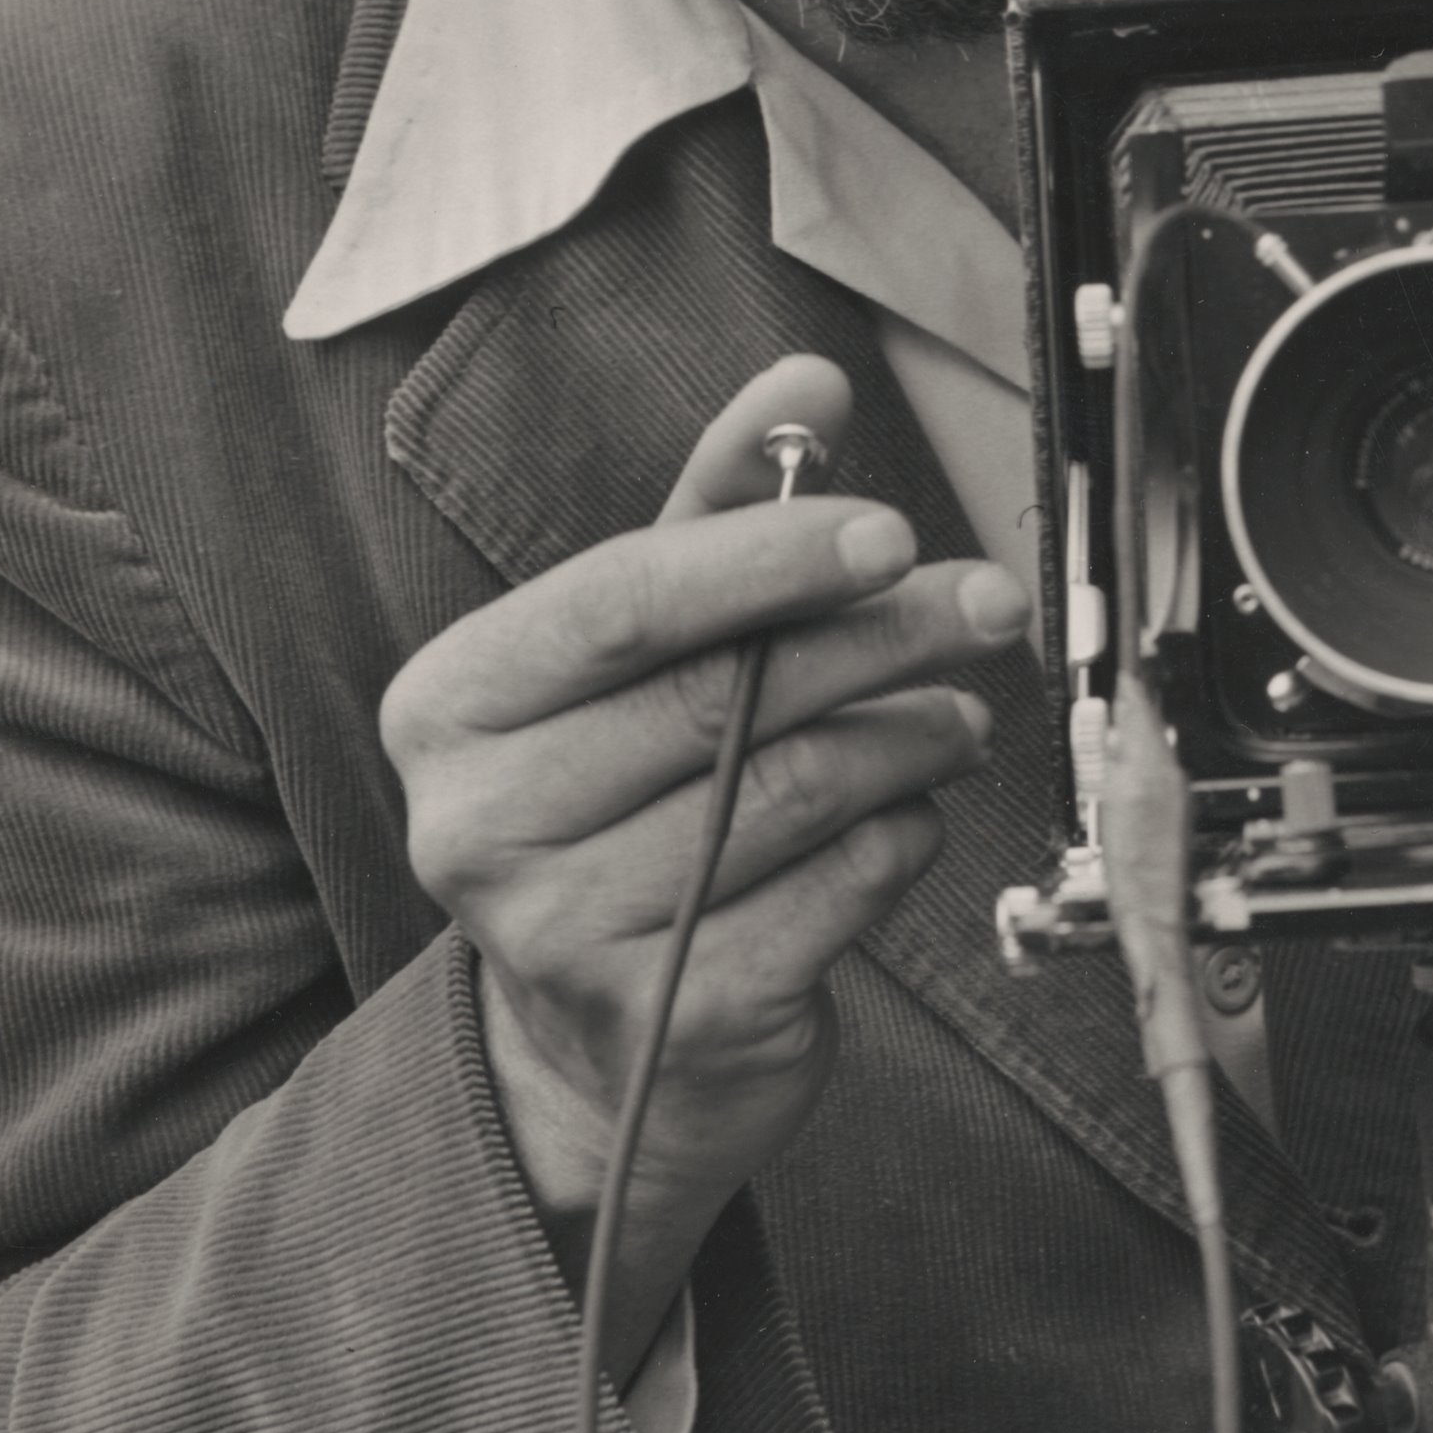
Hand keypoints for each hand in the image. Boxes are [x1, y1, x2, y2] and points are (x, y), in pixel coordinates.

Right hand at [383, 353, 1027, 1361]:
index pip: (621, 603)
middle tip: (981, 603)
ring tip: (956, 714)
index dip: (767, 556)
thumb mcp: (645, 648)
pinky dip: (896, 839)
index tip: (885, 529)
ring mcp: (563, 937)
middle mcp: (477, 825)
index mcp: (450, 705)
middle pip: (720, 696)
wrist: (596, 1045)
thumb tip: (806, 387)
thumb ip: (720, 510)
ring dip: (906, 738)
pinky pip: (833, 890)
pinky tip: (904, 817)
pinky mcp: (670, 1018)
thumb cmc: (623, 801)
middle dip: (876, 637)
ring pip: (791, 792)